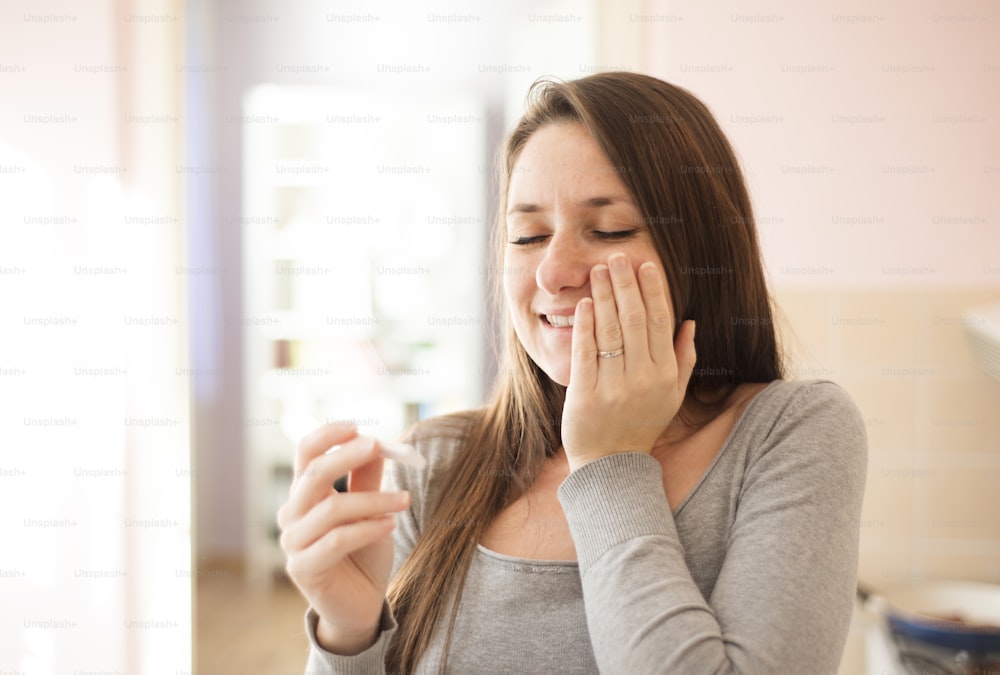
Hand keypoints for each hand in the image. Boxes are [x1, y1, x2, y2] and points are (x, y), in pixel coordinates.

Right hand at [276, 422, 410, 653]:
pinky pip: (337, 539)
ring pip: (333, 508)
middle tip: (379, 447)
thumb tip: (378, 443)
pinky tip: (390, 525)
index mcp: (303, 494)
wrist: (360, 603)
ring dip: (374, 500)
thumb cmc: (363, 552)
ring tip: (404, 499)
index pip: (304, 454)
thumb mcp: (370, 509)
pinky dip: (368, 528)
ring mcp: (293, 543)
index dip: (327, 436)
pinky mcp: (302, 568)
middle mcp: (291, 515)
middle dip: (348, 456)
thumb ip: (368, 478)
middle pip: (314, 475)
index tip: (357, 427)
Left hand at [561, 253, 696, 471]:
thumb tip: (690, 322)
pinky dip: (585, 326)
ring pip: (610, 332)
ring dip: (605, 296)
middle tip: (617, 257)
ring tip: (598, 270)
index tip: (646, 265)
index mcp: (665, 374)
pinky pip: (586, 354)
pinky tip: (584, 304)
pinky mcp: (586, 396)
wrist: (611, 465)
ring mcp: (614, 387)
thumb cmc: (641, 424)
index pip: (660, 322)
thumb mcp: (672, 395)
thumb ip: (683, 358)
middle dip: (626, 284)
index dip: (654, 291)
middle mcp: (643, 378)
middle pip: (634, 320)